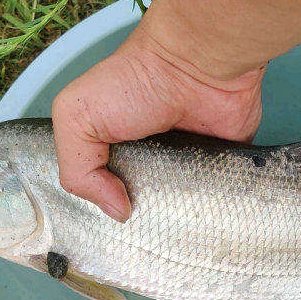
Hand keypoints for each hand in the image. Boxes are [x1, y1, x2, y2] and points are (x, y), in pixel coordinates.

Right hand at [51, 25, 264, 221]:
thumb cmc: (133, 82)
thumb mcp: (77, 116)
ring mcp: (189, 164)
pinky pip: (219, 200)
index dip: (104, 209)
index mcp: (114, 147)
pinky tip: (212, 221)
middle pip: (144, 207)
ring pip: (183, 209)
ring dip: (181, 219)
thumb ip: (78, 169)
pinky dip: (218, 210)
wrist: (195, 64)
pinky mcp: (223, 165)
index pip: (104, 191)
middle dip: (145, 222)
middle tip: (148, 235)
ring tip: (180, 231)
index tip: (110, 227)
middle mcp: (151, 159)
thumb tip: (118, 211)